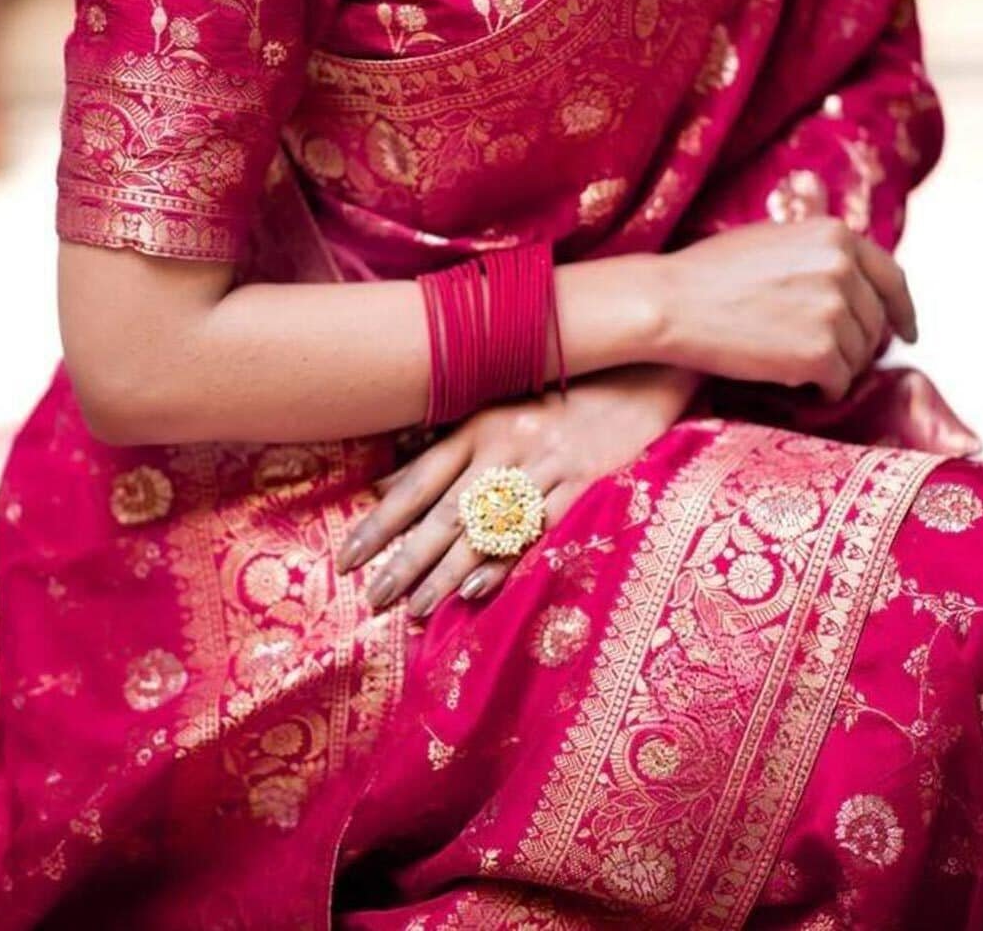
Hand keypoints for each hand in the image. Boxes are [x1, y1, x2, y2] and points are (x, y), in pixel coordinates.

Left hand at [335, 364, 701, 617]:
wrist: (635, 373)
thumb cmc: (557, 400)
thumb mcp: (496, 416)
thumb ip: (444, 451)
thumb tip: (384, 486)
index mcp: (478, 427)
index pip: (419, 481)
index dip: (382, 522)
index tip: (347, 559)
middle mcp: (506, 445)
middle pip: (448, 511)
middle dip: (407, 559)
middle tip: (372, 599)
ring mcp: (546, 464)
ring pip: (489, 525)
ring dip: (449, 572)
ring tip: (415, 610)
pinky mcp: (586, 482)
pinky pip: (540, 527)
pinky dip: (508, 559)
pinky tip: (480, 588)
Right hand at [652, 216, 916, 400]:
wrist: (671, 303)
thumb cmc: (709, 272)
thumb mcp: (773, 238)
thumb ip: (819, 250)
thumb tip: (852, 274)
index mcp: (836, 236)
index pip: (891, 279)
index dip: (903, 311)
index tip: (906, 332)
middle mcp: (844, 269)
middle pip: (875, 324)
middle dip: (857, 346)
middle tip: (824, 358)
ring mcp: (835, 312)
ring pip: (859, 357)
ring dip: (835, 368)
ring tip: (795, 366)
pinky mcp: (820, 354)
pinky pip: (838, 383)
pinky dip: (821, 390)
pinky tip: (793, 383)